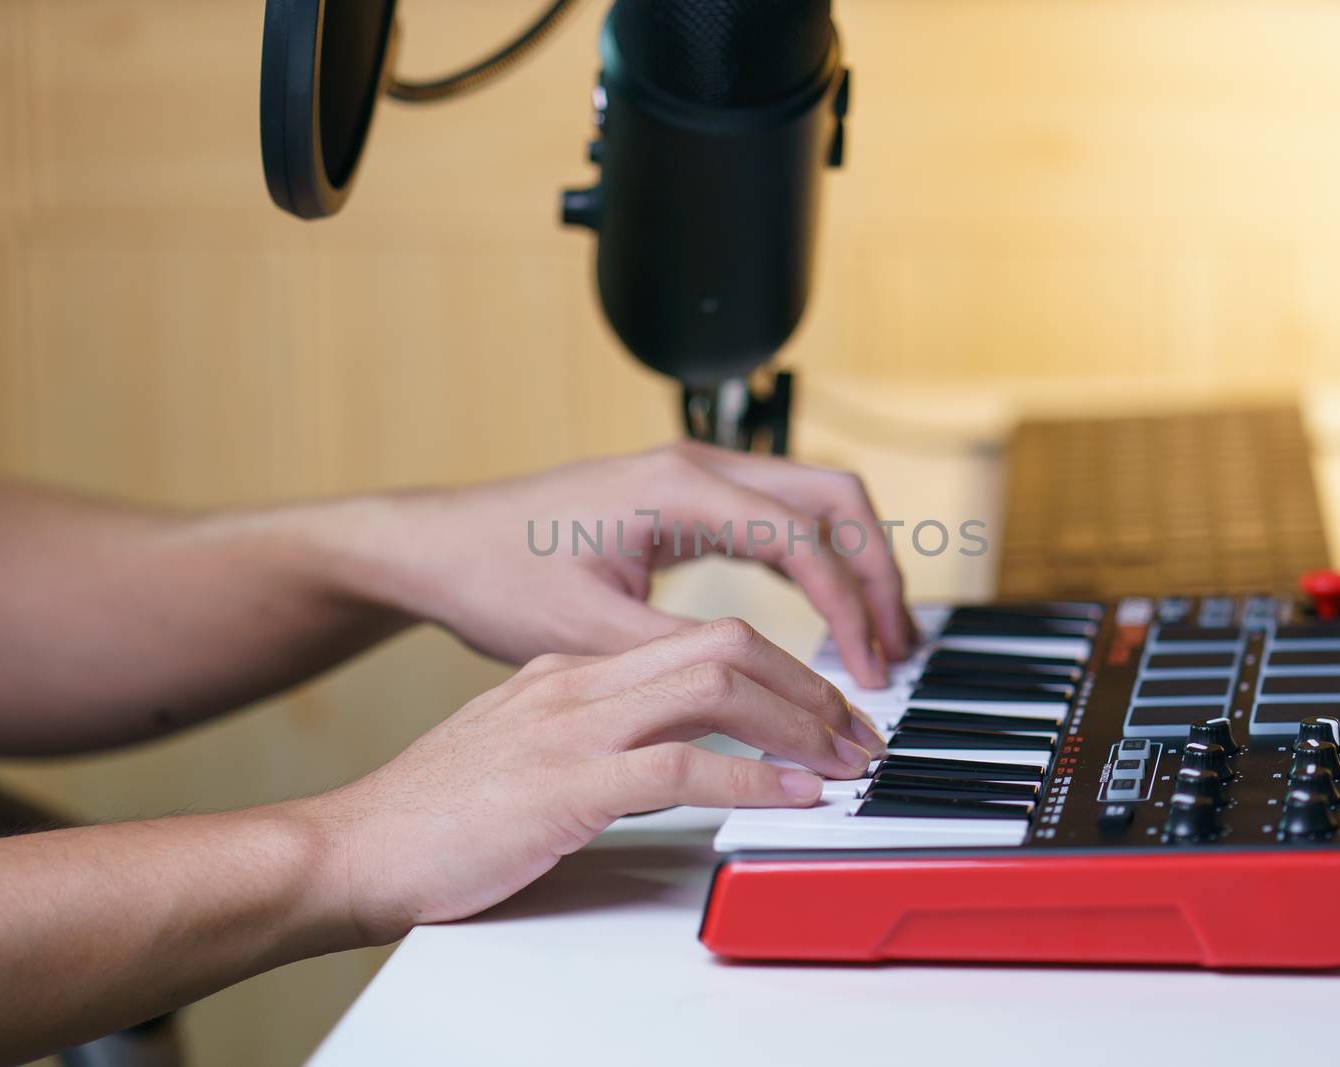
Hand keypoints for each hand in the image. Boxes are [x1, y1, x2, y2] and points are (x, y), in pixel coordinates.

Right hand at [301, 619, 887, 942]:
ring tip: (844, 759)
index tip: (821, 709)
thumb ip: (583, 728)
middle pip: (725, 644)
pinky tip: (793, 796)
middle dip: (807, 684)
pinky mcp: (566, 785)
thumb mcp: (518, 745)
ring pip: (715, 686)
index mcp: (572, 671)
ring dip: (797, 721)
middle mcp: (579, 684)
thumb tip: (655, 738)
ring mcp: (572, 728)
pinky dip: (752, 777)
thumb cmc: (432, 812)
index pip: (701, 639)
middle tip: (856, 730)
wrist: (352, 848)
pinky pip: (681, 765)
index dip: (779, 669)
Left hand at [336, 442, 914, 687]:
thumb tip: (761, 691)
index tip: (864, 675)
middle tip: (896, 651)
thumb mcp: (584, 631)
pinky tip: (828, 619)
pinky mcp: (689, 502)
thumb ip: (678, 656)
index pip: (804, 537)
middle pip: (835, 498)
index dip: (849, 609)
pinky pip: (783, 520)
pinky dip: (820, 565)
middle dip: (879, 573)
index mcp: (677, 487)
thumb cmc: (496, 575)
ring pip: (817, 503)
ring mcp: (697, 478)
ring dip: (857, 565)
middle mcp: (697, 467)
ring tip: (880, 640)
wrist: (442, 546)